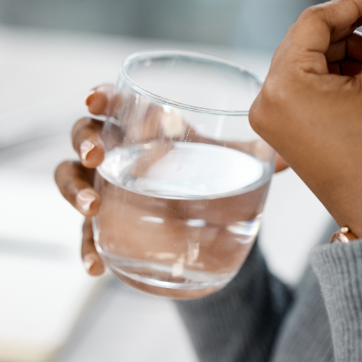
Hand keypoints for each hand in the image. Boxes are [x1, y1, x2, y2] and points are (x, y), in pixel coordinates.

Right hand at [54, 85, 289, 275]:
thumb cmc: (216, 173)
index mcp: (147, 123)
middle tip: (97, 156)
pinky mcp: (109, 222)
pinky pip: (85, 231)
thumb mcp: (234, 161)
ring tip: (91, 209)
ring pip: (71, 178)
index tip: (95, 99)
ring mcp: (109, 186)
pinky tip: (94, 265)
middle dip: (85, 141)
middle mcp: (121, 150)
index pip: (115, 100)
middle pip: (85, 135)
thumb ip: (259, 154)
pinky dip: (84, 246)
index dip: (101, 96)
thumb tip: (289, 158)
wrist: (213, 219)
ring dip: (74, 191)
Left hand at [248, 0, 361, 238]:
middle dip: (350, 25)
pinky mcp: (282, 127)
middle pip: (308, 38)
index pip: (314, 21)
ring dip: (345, 49)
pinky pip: (305, 83)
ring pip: (308, 59)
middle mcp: (267, 97)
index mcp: (285, 84)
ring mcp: (271, 114)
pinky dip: (334, 73)